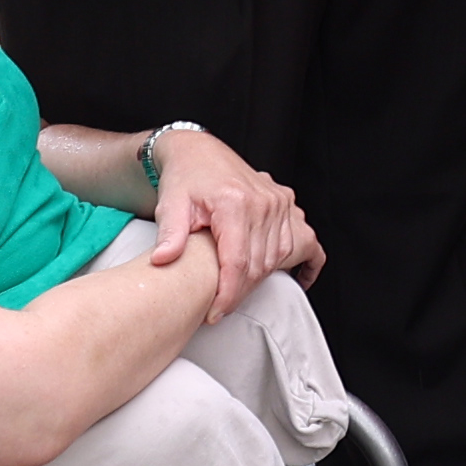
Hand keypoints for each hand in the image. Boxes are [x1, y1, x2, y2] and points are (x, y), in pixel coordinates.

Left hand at [145, 121, 320, 305]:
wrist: (198, 152)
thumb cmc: (184, 177)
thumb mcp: (170, 204)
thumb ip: (169, 234)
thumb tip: (162, 259)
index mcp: (234, 203)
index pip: (238, 262)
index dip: (228, 294)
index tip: (215, 313)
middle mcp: (263, 203)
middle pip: (258, 265)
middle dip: (239, 293)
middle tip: (218, 308)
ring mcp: (278, 203)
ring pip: (276, 259)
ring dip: (259, 281)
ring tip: (235, 292)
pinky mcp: (284, 204)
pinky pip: (303, 241)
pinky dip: (301, 262)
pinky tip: (297, 277)